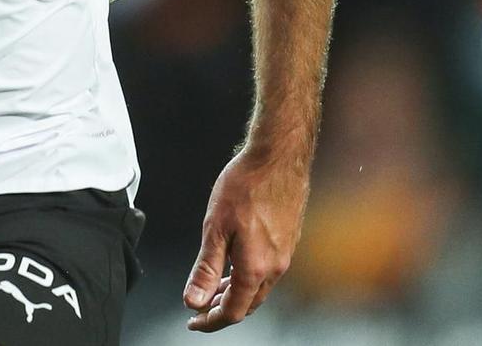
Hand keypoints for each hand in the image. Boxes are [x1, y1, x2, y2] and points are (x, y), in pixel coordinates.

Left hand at [184, 147, 309, 331]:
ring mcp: (285, 254)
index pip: (233, 311)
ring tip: (213, 290)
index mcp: (256, 267)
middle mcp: (275, 266)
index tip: (194, 321)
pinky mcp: (288, 241)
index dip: (211, 321)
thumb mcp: (215, 229)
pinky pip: (266, 271)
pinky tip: (234, 265)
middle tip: (199, 309)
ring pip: (258, 287)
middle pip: (248, 303)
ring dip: (235, 293)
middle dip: (222, 309)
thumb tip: (193, 300)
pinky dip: (247, 277)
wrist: (277, 160)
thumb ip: (206, 269)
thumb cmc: (246, 186)